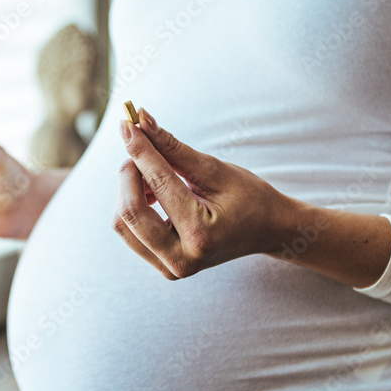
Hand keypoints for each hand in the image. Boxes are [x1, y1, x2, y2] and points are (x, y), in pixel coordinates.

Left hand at [113, 109, 297, 279]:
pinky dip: (134, 206)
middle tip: (142, 149)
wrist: (267, 230)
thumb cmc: (248, 197)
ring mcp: (170, 269)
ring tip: (153, 174)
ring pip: (123, 224)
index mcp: (201, 235)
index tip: (127, 124)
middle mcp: (182, 260)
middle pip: (129, 212)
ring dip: (129, 191)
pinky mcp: (163, 267)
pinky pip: (131, 233)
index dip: (140, 150)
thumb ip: (172, 148)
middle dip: (129, 173)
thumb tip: (140, 120)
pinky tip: (154, 193)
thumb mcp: (214, 169)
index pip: (158, 185)